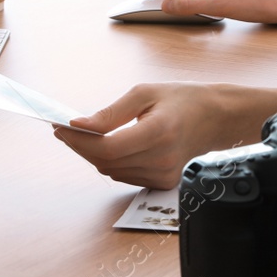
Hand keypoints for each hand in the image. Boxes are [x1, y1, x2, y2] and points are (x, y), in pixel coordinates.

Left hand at [53, 83, 259, 188]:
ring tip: (85, 135)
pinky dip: (111, 161)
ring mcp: (163, 175)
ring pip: (111, 171)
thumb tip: (78, 124)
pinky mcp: (162, 183)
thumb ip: (111, 112)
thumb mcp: (144, 93)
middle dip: (79, 146)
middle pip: (105, 161)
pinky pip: (124, 175)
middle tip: (63, 129)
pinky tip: (109, 145)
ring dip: (93, 154)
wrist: (216, 118)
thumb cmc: (181, 100)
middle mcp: (162, 159)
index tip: (60, 126)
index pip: (107, 147)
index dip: (79, 140)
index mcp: (159, 132)